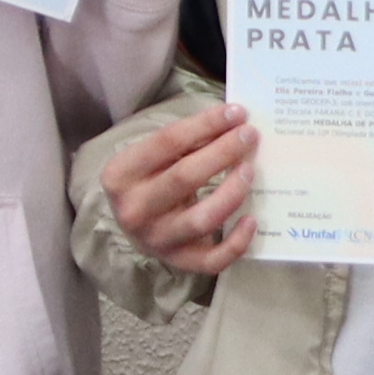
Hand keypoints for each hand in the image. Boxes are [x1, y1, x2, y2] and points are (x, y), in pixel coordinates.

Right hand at [101, 99, 263, 277]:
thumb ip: (188, 141)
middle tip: (250, 135)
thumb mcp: (155, 156)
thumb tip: (233, 123)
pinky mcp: (178, 262)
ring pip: (201, 219)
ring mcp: (156, 240)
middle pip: (184, 176)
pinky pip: (212, 259)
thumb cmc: (150, 179)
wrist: (134, 223)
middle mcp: (133, 210)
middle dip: (223, 152)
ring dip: (232, 192)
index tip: (236, 112)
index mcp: (120, 175)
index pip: (167, 142)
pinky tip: (252, 219)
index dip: (205, 124)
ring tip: (250, 169)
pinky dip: (237, 242)